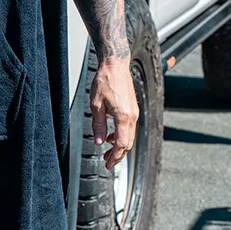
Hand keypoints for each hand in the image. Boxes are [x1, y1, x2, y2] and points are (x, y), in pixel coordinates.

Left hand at [89, 56, 137, 171]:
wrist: (115, 64)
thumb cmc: (105, 80)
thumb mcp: (96, 105)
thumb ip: (98, 126)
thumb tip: (99, 142)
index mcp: (123, 116)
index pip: (121, 144)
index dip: (114, 157)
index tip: (107, 164)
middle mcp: (132, 116)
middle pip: (127, 143)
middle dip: (117, 156)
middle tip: (107, 163)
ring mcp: (134, 112)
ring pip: (129, 137)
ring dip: (119, 147)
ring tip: (107, 152)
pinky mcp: (133, 109)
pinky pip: (129, 128)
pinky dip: (121, 136)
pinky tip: (111, 138)